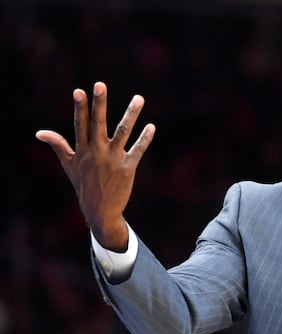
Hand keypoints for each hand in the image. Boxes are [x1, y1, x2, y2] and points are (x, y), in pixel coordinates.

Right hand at [36, 82, 154, 250]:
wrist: (99, 210)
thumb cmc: (83, 184)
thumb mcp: (68, 165)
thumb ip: (58, 146)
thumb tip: (40, 133)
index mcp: (82, 150)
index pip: (80, 124)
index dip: (79, 107)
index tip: (79, 91)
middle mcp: (97, 152)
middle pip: (98, 123)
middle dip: (99, 104)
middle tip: (100, 84)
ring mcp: (113, 159)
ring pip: (122, 132)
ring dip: (131, 115)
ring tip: (139, 98)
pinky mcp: (127, 168)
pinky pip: (138, 150)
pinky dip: (145, 139)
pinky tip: (151, 127)